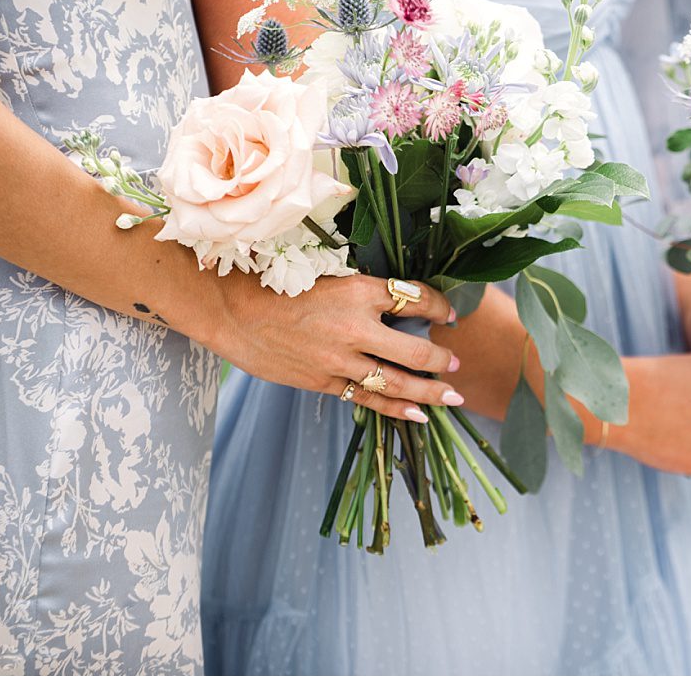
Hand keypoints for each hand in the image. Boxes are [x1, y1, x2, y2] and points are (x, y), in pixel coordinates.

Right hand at [208, 274, 461, 422]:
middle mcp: (356, 327)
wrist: (231, 309)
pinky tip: (419, 414)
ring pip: (397, 381)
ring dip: (430, 391)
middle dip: (443, 359)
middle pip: (416, 350)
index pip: (416, 299)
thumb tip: (401, 301)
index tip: (451, 313)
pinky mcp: (324, 381)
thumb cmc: (277, 284)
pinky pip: (368, 399)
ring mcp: (340, 359)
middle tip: (458, 363)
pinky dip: (396, 407)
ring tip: (453, 397)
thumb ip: (364, 292)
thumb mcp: (329, 275)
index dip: (440, 306)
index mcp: (360, 291)